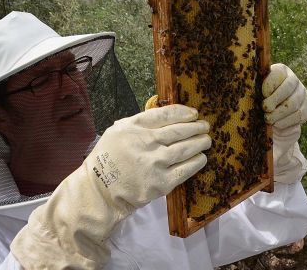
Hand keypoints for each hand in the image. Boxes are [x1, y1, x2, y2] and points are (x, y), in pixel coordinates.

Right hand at [88, 104, 210, 207]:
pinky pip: (186, 169)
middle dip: (196, 127)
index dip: (184, 113)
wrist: (100, 192)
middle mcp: (145, 143)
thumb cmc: (109, 160)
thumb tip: (169, 116)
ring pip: (186, 149)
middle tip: (205, 126)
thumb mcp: (117, 132)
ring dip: (200, 143)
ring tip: (206, 140)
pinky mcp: (161, 183)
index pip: (165, 115)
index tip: (194, 114)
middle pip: (179, 131)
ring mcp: (154, 163)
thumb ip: (140, 123)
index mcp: (133, 127)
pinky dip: (197, 162)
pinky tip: (201, 158)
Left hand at [262, 63, 306, 182]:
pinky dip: (287, 122)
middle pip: (288, 87)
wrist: (273, 121)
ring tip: (268, 119)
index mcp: (280, 71)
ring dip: (279, 113)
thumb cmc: (259, 103)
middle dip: (275, 100)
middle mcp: (294, 80)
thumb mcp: (254, 94)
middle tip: (265, 109)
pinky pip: (299, 115)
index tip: (262, 94)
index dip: (270, 84)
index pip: (278, 73)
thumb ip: (251, 88)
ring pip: (294, 103)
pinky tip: (278, 124)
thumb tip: (242, 85)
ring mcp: (303, 95)